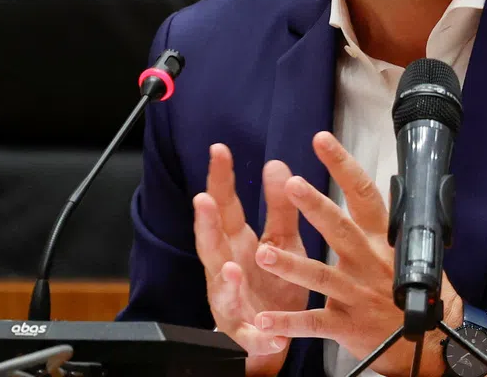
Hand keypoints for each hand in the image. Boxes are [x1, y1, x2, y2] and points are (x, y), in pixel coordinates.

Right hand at [193, 144, 310, 376]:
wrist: (275, 334)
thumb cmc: (275, 281)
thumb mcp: (282, 240)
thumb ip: (279, 205)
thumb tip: (276, 163)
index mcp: (236, 243)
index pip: (224, 206)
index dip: (220, 179)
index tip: (219, 150)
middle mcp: (227, 270)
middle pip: (212, 244)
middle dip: (206, 224)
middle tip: (204, 201)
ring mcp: (233, 303)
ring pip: (224, 291)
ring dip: (226, 281)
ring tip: (232, 269)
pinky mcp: (248, 334)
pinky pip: (252, 335)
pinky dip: (259, 336)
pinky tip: (270, 334)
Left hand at [251, 132, 463, 376]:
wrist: (429, 341)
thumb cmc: (419, 291)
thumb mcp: (412, 249)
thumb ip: (390, 221)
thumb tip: (385, 185)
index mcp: (383, 239)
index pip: (363, 194)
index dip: (343, 165)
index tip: (321, 140)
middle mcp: (370, 262)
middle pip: (340, 230)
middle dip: (316, 207)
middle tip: (291, 185)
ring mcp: (358, 294)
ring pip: (321, 277)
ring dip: (291, 266)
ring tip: (263, 254)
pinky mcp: (347, 325)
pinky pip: (314, 323)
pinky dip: (288, 323)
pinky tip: (263, 320)